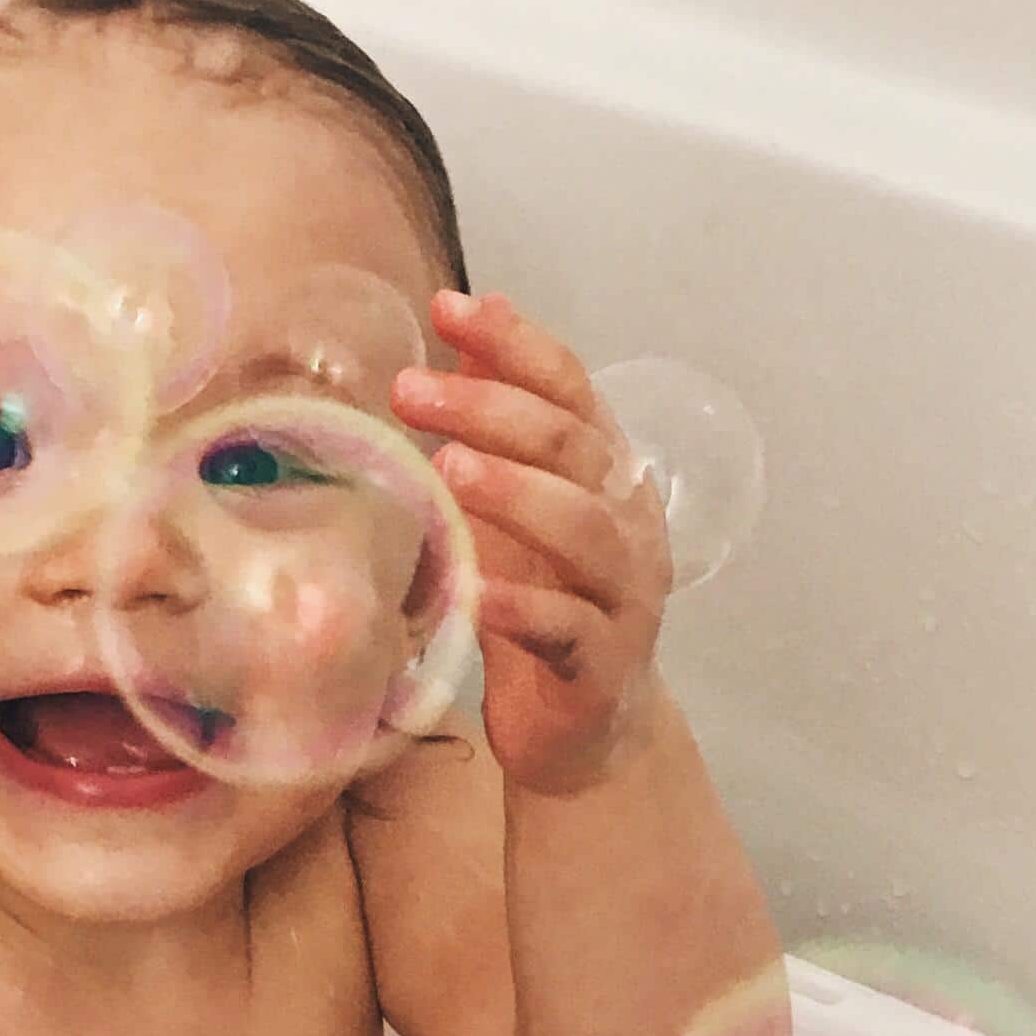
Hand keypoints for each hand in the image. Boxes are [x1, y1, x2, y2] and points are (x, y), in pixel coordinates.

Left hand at [390, 290, 671, 793]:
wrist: (586, 728)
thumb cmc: (542, 599)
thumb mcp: (516, 506)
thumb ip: (500, 423)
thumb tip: (466, 326)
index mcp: (606, 473)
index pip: (569, 388)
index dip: (514, 343)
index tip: (448, 307)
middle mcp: (627, 522)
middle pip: (569, 448)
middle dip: (490, 410)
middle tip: (409, 390)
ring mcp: (623, 594)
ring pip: (583, 529)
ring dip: (515, 493)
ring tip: (448, 468)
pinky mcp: (601, 665)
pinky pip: (565, 628)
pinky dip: (519, 607)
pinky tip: (472, 593)